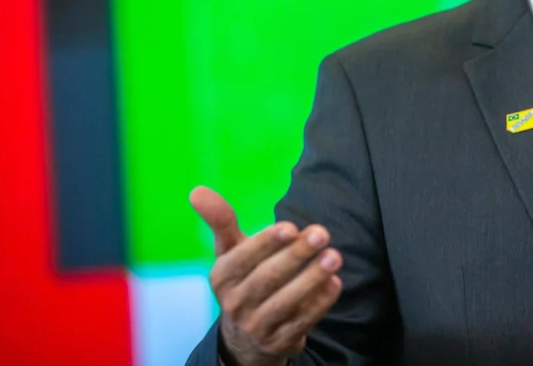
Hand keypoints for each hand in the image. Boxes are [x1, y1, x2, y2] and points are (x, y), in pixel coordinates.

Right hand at [190, 186, 343, 365]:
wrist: (245, 337)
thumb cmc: (242, 278)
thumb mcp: (229, 251)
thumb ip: (220, 220)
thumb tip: (197, 190)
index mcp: (221, 277)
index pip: (242, 259)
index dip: (266, 243)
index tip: (290, 226)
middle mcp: (236, 304)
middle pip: (267, 279)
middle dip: (296, 255)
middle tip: (322, 233)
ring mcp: (257, 326)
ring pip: (286, 303)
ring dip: (311, 278)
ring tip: (335, 256)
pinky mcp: (279, 343)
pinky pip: (301, 322)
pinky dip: (319, 303)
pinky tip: (335, 282)